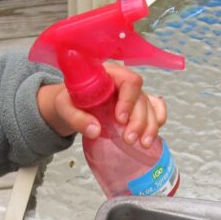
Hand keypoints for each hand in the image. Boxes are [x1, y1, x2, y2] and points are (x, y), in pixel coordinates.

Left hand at [37, 62, 166, 147]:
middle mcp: (124, 84)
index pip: (128, 81)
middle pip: (141, 98)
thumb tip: (95, 131)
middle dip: (138, 120)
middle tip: (129, 139)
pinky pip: (154, 109)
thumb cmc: (67, 101)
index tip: (120, 119)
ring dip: (150, 126)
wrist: (69, 105)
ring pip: (149, 107)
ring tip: (143, 144)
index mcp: (108, 75)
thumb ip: (76, 118)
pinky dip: (157, 121)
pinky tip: (152, 135)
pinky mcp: (135, 107)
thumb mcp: (63, 107)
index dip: (128, 100)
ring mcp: (132, 96)